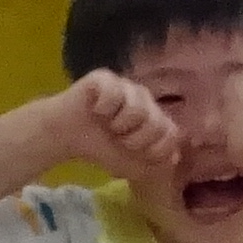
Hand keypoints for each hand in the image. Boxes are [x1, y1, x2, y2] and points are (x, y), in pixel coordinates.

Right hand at [53, 71, 178, 190]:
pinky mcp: (105, 77)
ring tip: (106, 123)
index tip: (133, 151)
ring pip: (137, 110)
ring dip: (117, 124)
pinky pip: (114, 95)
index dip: (153, 149)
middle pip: (157, 124)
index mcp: (155, 117)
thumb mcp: (131, 165)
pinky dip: (102, 108)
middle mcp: (145, 98)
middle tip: (117, 137)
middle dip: (134, 140)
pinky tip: (95, 110)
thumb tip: (175, 157)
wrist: (67, 135)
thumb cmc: (101, 147)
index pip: (172, 134)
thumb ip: (155, 165)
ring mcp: (126, 85)